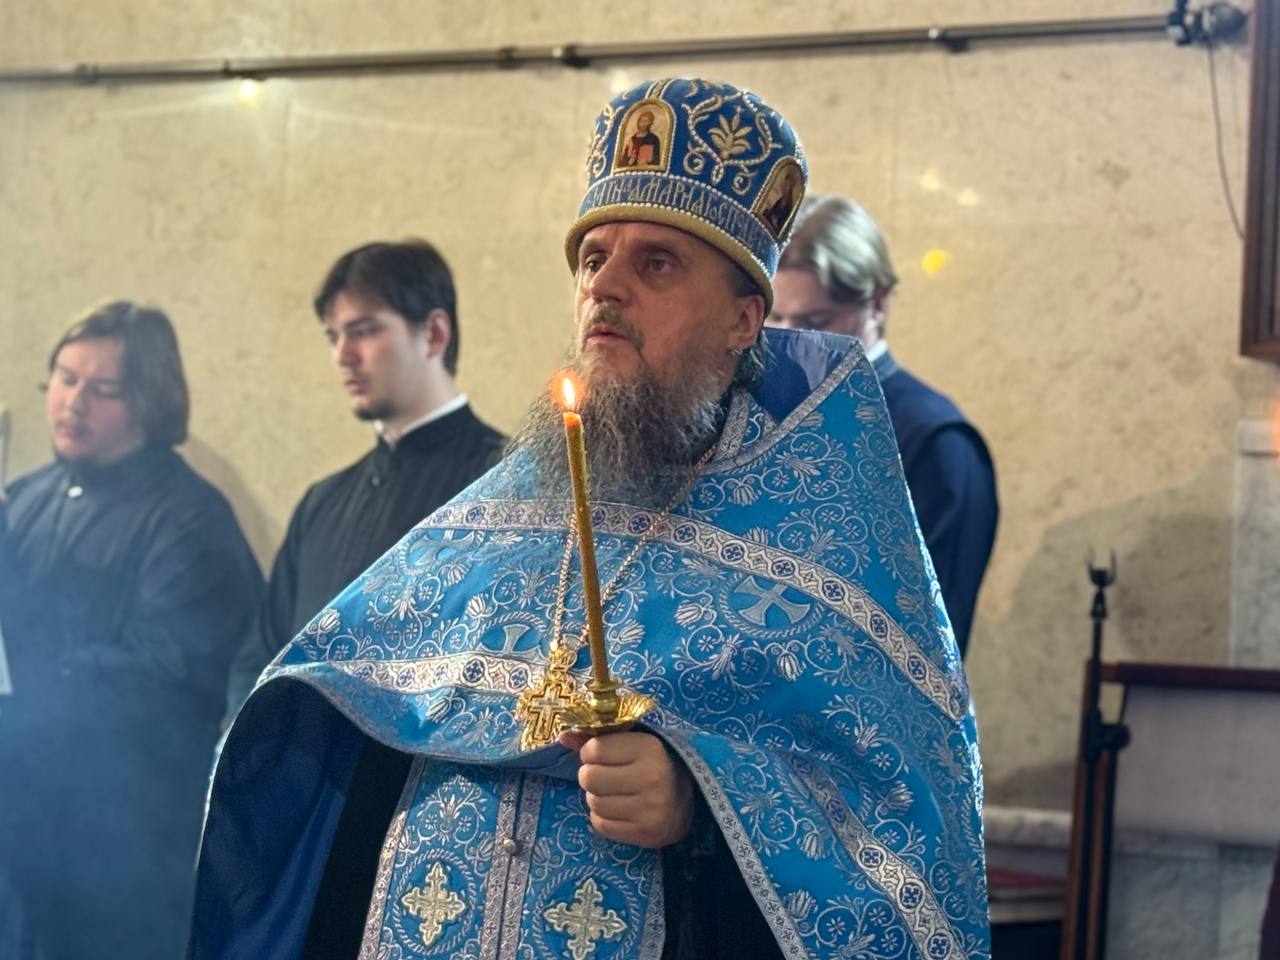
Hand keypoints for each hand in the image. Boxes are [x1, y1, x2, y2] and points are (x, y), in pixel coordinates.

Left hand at [558, 730, 694, 848]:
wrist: (686, 800)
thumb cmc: (654, 764)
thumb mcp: (633, 743)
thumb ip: (598, 737)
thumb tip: (562, 737)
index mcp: (649, 748)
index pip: (594, 750)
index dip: (590, 752)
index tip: (601, 755)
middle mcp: (652, 778)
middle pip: (589, 778)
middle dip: (591, 775)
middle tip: (604, 775)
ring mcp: (649, 809)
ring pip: (593, 803)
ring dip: (597, 797)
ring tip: (613, 792)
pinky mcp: (644, 833)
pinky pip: (600, 824)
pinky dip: (603, 817)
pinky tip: (618, 809)